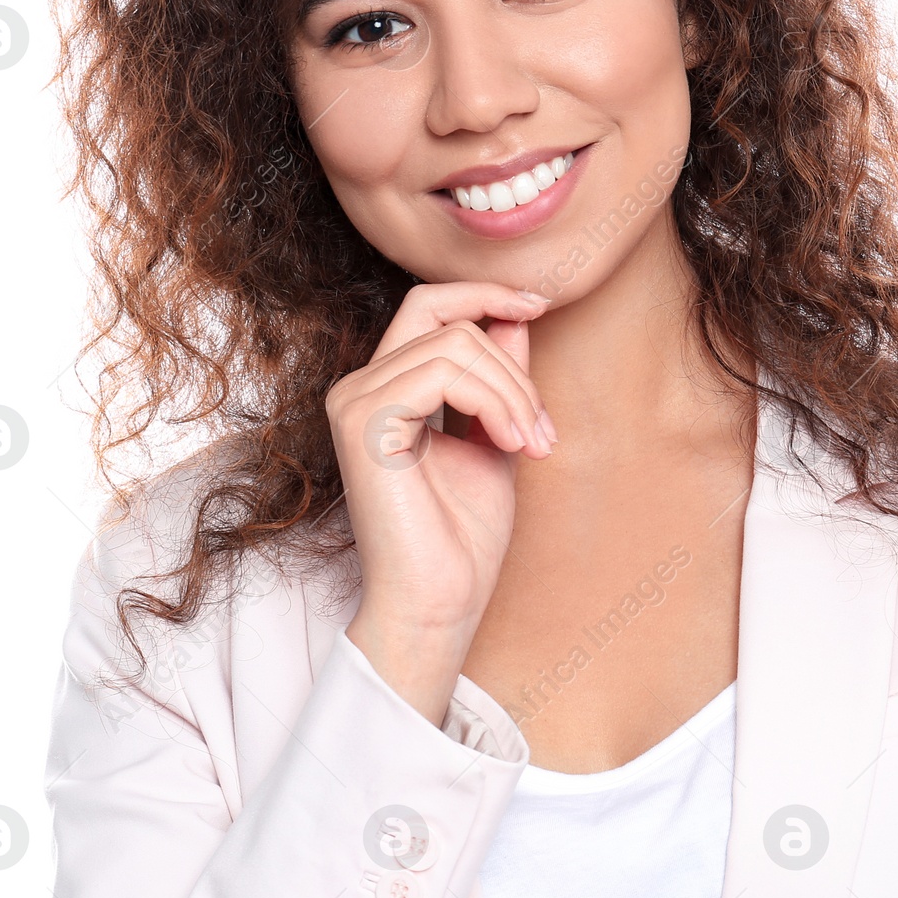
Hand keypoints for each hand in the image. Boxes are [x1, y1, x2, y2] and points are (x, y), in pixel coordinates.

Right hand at [327, 282, 555, 725]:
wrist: (440, 604)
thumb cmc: (463, 536)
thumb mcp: (497, 435)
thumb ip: (500, 377)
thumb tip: (516, 314)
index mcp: (385, 388)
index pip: (429, 305)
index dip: (484, 294)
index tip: (539, 304)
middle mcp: (360, 388)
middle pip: (441, 313)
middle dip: (509, 357)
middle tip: (542, 424)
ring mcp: (355, 402)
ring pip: (454, 344)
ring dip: (512, 391)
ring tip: (533, 443)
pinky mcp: (364, 423)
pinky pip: (442, 374)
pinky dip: (493, 402)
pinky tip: (511, 444)